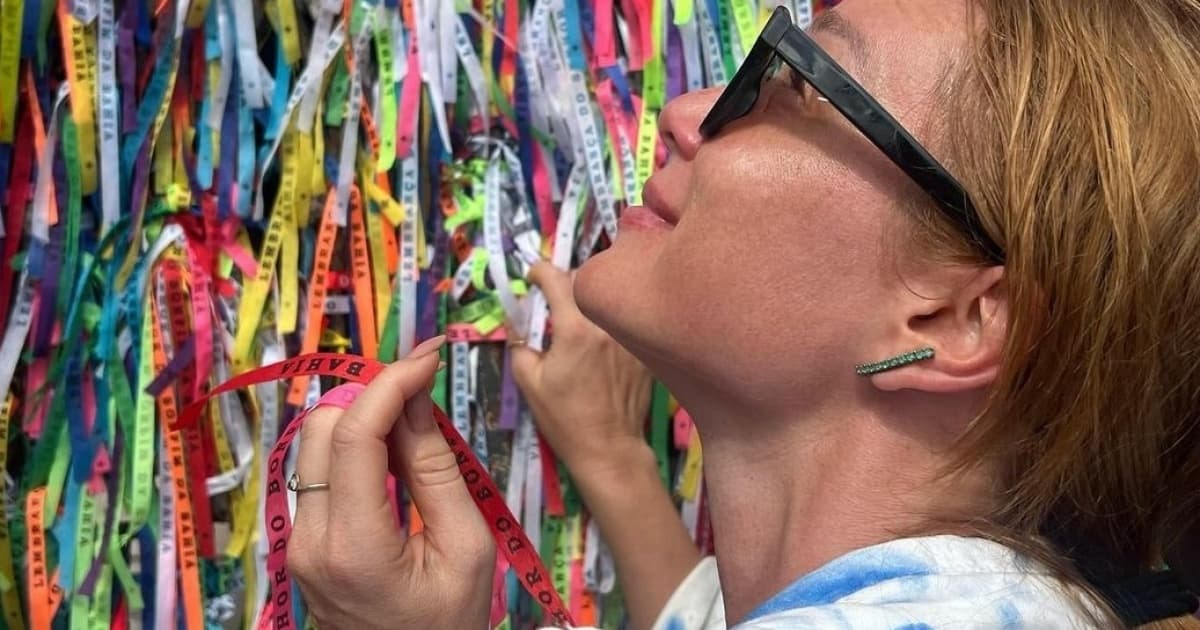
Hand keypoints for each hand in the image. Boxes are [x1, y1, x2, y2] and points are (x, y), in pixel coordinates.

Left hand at [286, 338, 495, 629]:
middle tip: (422, 391)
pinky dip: (352, 448)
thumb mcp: (467, 548)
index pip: (353, 436)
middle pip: (320, 429)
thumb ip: (436, 470)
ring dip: (359, 419)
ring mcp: (298, 543)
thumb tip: (416, 400)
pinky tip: (393, 456)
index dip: (389, 385)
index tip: (427, 360)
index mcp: (355, 546)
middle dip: (370, 396)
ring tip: (413, 424)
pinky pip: (317, 473)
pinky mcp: (301, 543)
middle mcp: (311, 540)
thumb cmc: (449, 623)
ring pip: (312, 445)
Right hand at [511, 262, 653, 475]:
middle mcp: (606, 324)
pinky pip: (623, 318)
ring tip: (577, 318)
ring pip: (607, 297)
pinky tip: (600, 340)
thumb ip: (520, 342)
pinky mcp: (643, 346)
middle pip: (586, 279)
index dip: (539, 271)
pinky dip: (609, 319)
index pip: (556, 278)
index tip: (531, 276)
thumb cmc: (564, 417)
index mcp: (575, 329)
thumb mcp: (529, 381)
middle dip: (565, 282)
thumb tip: (519, 320)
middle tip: (553, 299)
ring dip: (589, 299)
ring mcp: (629, 334)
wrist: (608, 447)